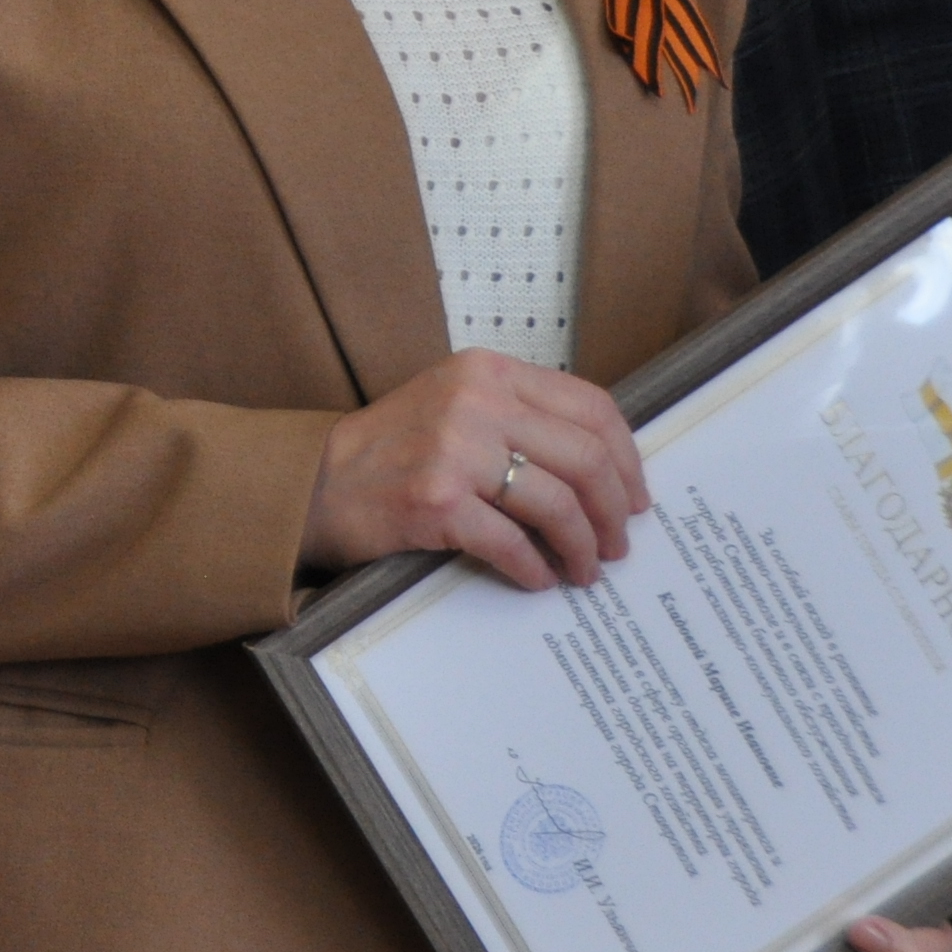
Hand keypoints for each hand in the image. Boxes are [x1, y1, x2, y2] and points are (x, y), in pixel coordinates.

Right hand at [305, 349, 645, 591]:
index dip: (627, 458)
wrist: (316, 483)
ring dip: (582, 547)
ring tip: (584, 570)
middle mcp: (475, 402)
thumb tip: (602, 470)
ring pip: (558, 504)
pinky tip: (538, 580)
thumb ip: (519, 418)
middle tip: (617, 545)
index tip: (635, 496)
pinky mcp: (436, 501)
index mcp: (487, 371)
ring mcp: (454, 450)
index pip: (591, 406)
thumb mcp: (456, 406)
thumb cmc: (390, 451)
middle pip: (584, 458)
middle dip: (614, 511)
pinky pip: (513, 542)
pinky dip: (535, 569)